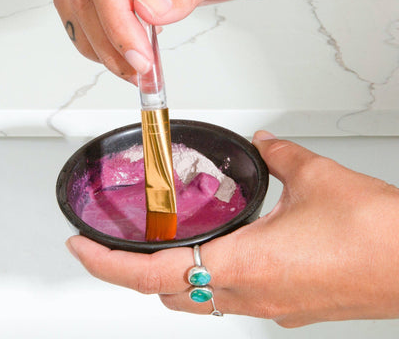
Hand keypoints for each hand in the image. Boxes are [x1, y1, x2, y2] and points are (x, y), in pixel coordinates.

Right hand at [53, 0, 310, 80]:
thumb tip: (149, 11)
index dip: (117, 24)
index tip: (140, 58)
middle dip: (109, 43)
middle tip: (141, 73)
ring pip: (86, 8)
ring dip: (103, 47)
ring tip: (137, 72)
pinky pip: (102, 15)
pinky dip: (109, 42)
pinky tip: (132, 56)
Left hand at [66, 130, 398, 326]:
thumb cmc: (373, 232)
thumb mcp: (312, 176)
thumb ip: (277, 155)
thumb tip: (264, 144)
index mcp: (244, 264)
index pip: (151, 273)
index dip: (107, 264)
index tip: (80, 248)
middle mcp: (249, 294)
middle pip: (167, 293)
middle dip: (134, 272)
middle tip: (118, 244)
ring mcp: (268, 306)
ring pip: (196, 299)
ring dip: (170, 275)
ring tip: (159, 244)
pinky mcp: (286, 306)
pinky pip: (228, 297)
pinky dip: (206, 276)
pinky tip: (217, 250)